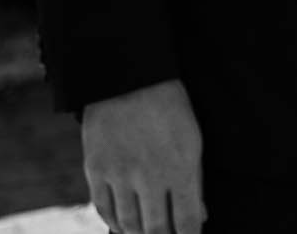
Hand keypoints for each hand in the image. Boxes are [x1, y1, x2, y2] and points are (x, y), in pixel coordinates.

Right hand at [81, 79, 206, 233]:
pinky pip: (103, 208)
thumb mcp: (193, 139)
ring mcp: (120, 174)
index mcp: (181, 167)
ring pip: (128, 224)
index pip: (187, 221)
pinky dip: (113, 222)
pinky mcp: (96, 169)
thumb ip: (195, 181)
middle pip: (155, 230)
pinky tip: (123, 226)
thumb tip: (200, 217)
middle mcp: (150, 176)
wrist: (128, 77)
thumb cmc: (169, 108)